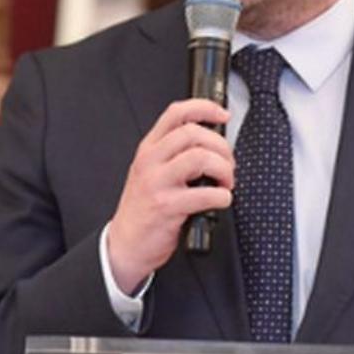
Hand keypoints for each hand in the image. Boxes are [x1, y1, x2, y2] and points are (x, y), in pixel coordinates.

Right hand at [107, 99, 233, 293]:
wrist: (126, 244)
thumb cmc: (144, 208)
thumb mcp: (152, 172)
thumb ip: (175, 154)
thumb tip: (214, 144)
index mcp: (149, 148)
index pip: (176, 113)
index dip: (204, 108)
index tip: (223, 115)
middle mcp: (150, 161)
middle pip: (192, 133)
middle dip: (220, 147)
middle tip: (228, 164)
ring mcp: (156, 183)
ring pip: (199, 158)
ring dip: (223, 169)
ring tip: (225, 183)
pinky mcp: (166, 206)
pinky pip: (204, 194)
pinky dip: (222, 196)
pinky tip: (220, 200)